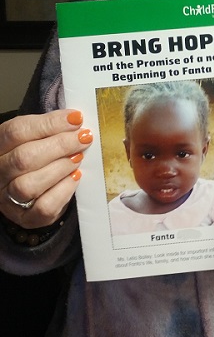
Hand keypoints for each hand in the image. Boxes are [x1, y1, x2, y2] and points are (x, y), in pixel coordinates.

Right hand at [0, 110, 92, 227]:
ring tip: (77, 158)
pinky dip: (63, 190)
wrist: (33, 192)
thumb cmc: (35, 158)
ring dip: (60, 168)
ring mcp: (8, 198)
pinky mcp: (26, 217)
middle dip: (59, 145)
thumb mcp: (34, 138)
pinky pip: (44, 207)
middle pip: (24, 158)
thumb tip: (75, 120)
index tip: (76, 119)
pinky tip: (75, 177)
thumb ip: (49, 128)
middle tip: (83, 138)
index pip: (17, 131)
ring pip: (29, 184)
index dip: (49, 124)